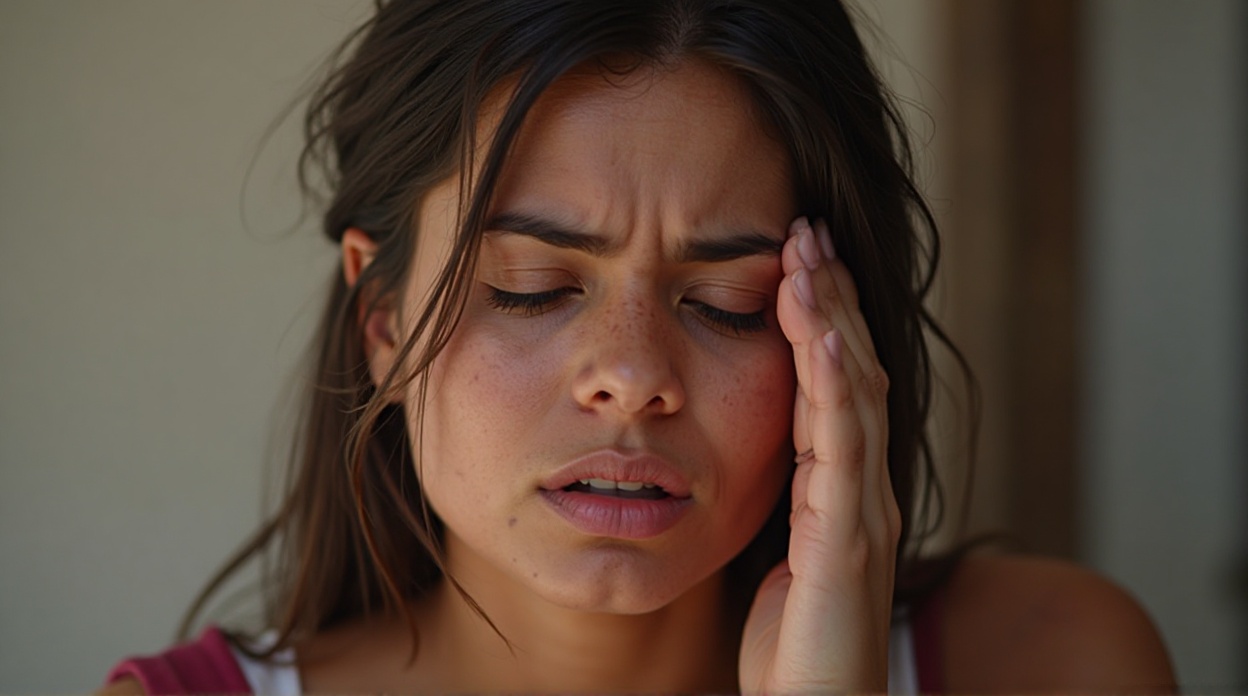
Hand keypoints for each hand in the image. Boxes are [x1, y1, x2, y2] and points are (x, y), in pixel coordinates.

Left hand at [739, 217, 901, 692]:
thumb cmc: (794, 647)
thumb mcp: (780, 554)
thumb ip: (781, 498)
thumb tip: (749, 448)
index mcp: (843, 488)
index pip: (835, 384)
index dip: (820, 318)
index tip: (794, 257)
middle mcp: (864, 491)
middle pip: (852, 372)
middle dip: (829, 298)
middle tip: (805, 228)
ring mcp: (864, 516)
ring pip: (853, 397)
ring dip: (831, 321)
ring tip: (808, 257)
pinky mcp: (848, 547)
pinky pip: (842, 454)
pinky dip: (834, 390)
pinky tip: (820, 339)